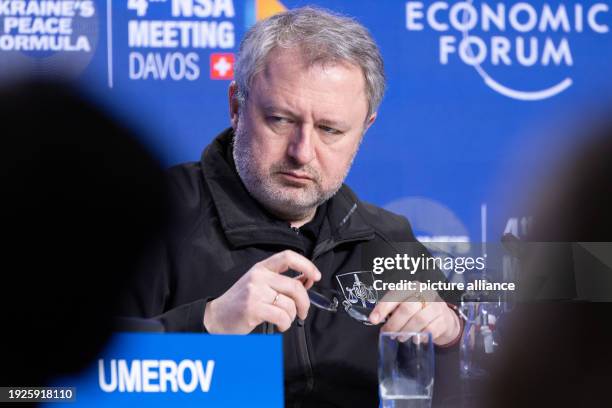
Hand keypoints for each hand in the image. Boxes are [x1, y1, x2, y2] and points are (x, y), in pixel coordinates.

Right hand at [203, 250, 320, 333]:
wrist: (217, 317)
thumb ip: (282, 281)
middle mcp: (258, 276)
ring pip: (289, 304)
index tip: (316, 276)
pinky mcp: (253, 308)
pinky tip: (280, 325)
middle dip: (305, 302)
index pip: (288, 257)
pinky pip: (282, 316)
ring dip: (292, 316)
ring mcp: (255, 292)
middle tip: (303, 311)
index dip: (306, 265)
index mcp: (261, 267)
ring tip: (284, 320)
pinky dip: (285, 324)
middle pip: (295, 286)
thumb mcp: (260, 285)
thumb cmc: (240, 302)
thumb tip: (308, 279)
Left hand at [369, 287, 460, 345]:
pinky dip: (420, 336)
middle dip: (394, 323)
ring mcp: (437, 306)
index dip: (383, 308)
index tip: (373, 320)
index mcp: (413, 287)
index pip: (395, 295)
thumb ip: (393, 309)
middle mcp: (426, 294)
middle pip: (407, 308)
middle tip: (388, 333)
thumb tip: (376, 318)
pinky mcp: (444, 320)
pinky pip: (430, 330)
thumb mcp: (407, 304)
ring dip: (406, 331)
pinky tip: (415, 339)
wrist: (444, 318)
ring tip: (400, 337)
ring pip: (419, 320)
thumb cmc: (420, 310)